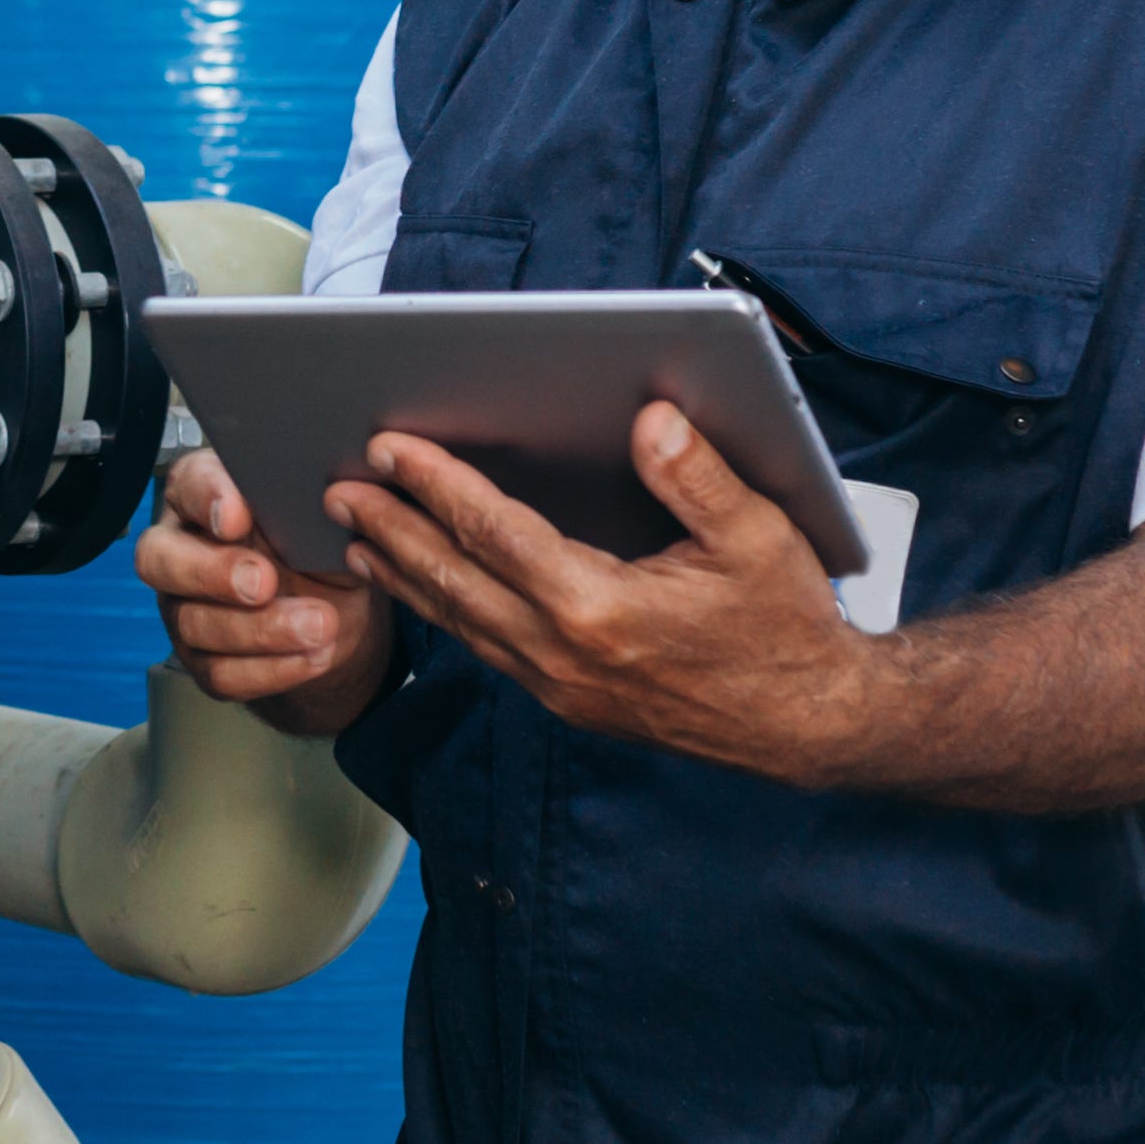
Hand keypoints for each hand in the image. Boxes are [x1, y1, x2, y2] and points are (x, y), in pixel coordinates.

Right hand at [136, 446, 395, 731]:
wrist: (332, 603)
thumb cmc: (314, 541)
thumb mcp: (322, 515)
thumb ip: (312, 505)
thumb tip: (331, 501)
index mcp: (204, 493)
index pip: (188, 484)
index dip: (206, 499)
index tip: (236, 517)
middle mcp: (179, 547)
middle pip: (160, 559)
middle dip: (212, 573)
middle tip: (265, 582)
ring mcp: (182, 607)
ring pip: (193, 624)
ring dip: (261, 630)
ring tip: (318, 625)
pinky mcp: (203, 658)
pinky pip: (221, 673)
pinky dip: (272, 669)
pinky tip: (314, 656)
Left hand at [324, 401, 873, 782]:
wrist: (807, 725)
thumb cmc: (785, 626)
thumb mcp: (760, 538)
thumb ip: (698, 476)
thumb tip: (650, 418)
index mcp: (600, 607)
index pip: (495, 533)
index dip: (437, 485)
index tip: (390, 447)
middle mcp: (564, 654)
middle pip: (454, 581)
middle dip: (391, 530)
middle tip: (337, 488)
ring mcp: (559, 687)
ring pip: (460, 623)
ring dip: (404, 575)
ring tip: (355, 536)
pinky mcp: (567, 703)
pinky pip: (486, 649)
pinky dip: (444, 612)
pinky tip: (423, 589)